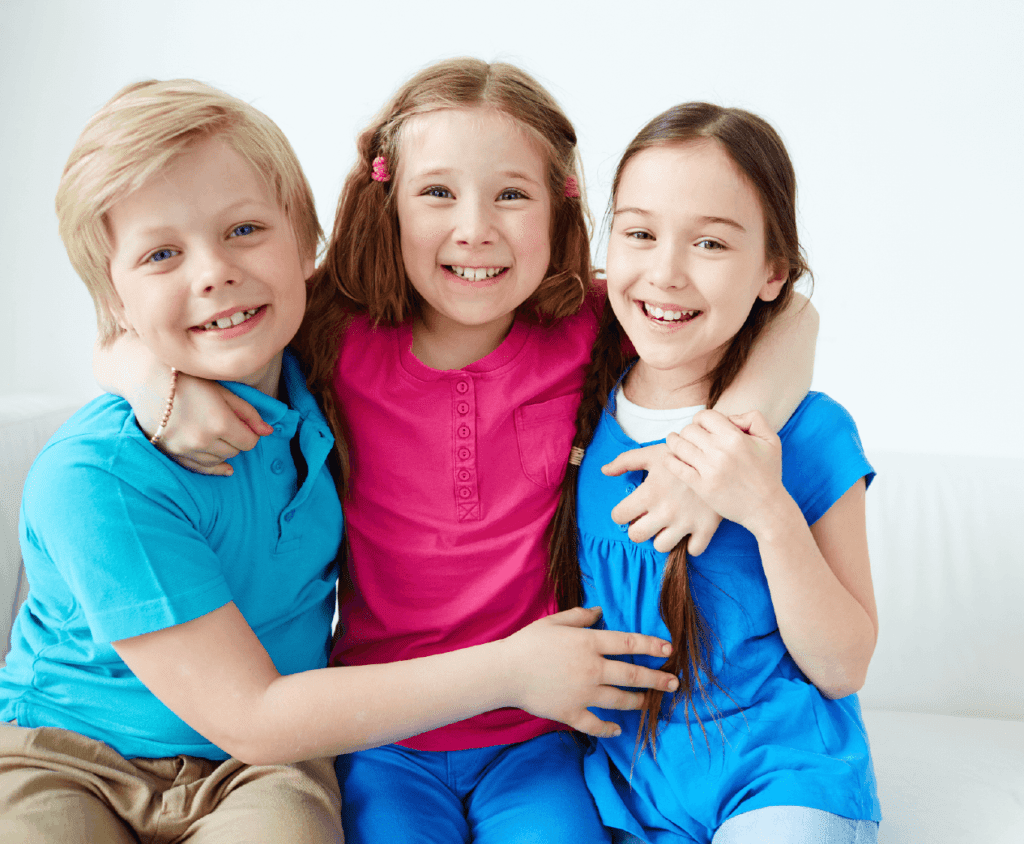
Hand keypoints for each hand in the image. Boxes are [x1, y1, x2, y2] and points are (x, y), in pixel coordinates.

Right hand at [154, 373, 271, 475]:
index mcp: (220, 423)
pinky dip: (214, 467)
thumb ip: (248, 413)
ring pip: (219, 459)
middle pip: (235, 451)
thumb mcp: (224, 391)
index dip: (251, 433)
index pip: (250, 442)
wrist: (147, 381)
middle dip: (237, 440)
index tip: (245, 425)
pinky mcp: (173, 454)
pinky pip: (200, 468)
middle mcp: (204, 440)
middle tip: (228, 424)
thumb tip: (269, 432)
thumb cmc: (189, 380)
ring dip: (223, 449)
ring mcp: (186, 449)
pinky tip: (226, 468)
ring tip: (216, 433)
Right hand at [502, 607, 678, 737]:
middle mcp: (591, 669)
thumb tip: (600, 611)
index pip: (628, 644)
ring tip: (649, 702)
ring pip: (620, 700)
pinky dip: (609, 728)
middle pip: (632, 675)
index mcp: (588, 643)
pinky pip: (596, 724)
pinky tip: (618, 729)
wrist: (504, 672)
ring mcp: (583, 693)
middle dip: (657, 679)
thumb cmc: (527, 643)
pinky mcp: (571, 712)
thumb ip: (580, 616)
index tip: (668, 650)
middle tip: (673, 683)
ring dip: (638, 702)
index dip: (651, 646)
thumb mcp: (554, 621)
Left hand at [602, 443, 722, 553]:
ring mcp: (686, 522)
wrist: (719, 457)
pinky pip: (693, 551)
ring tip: (667, 524)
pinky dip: (691, 544)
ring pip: (661, 547)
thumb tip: (604, 471)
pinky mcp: (706, 528)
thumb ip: (626, 461)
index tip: (630, 508)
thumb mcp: (653, 453)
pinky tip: (689, 530)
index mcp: (650, 493)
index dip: (621, 512)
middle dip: (638, 528)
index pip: (619, 516)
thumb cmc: (682, 455)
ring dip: (662, 537)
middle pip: (636, 536)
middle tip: (647, 518)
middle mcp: (665, 511)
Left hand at [665, 409, 785, 532]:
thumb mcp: (771, 440)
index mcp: (735, 438)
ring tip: (674, 442)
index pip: (705, 416)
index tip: (702, 427)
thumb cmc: (768, 473)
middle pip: (689, 430)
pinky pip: (676, 467)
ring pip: (679, 445)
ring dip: (674, 442)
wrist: (766, 508)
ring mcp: (709, 469)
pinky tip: (670, 457)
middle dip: (688, 431)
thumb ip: (753, 419)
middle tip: (690, 438)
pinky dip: (669, 459)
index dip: (701, 419)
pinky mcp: (701, 486)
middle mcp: (720, 451)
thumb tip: (729, 417)